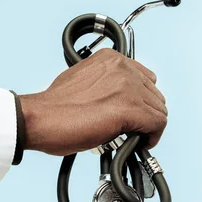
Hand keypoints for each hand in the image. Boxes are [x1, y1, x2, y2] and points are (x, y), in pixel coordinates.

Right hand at [19, 49, 166, 155]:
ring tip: (133, 136)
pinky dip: (153, 136)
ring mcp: (128, 87)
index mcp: (111, 59)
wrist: (41, 118)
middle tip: (133, 128)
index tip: (136, 113)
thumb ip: (105, 85)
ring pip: (159, 109)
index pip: (146, 79)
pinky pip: (158, 123)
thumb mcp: (83, 80)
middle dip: (147, 114)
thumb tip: (116, 102)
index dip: (142, 100)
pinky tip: (139, 142)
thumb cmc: (56, 107)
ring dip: (149, 126)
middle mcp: (122, 68)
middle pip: (155, 94)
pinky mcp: (130, 108)